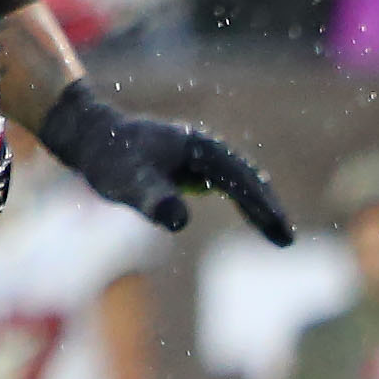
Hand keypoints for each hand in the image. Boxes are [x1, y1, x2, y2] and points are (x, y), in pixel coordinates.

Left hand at [37, 82, 293, 243]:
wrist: (91, 137)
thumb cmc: (109, 161)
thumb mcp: (126, 182)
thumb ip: (153, 198)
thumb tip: (179, 220)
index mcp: (200, 148)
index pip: (242, 180)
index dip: (262, 208)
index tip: (279, 232)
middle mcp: (207, 149)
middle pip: (250, 180)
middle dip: (269, 210)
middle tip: (287, 241)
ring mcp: (203, 155)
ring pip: (243, 181)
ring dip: (261, 207)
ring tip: (278, 236)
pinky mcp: (195, 164)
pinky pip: (230, 183)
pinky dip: (245, 201)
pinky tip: (253, 217)